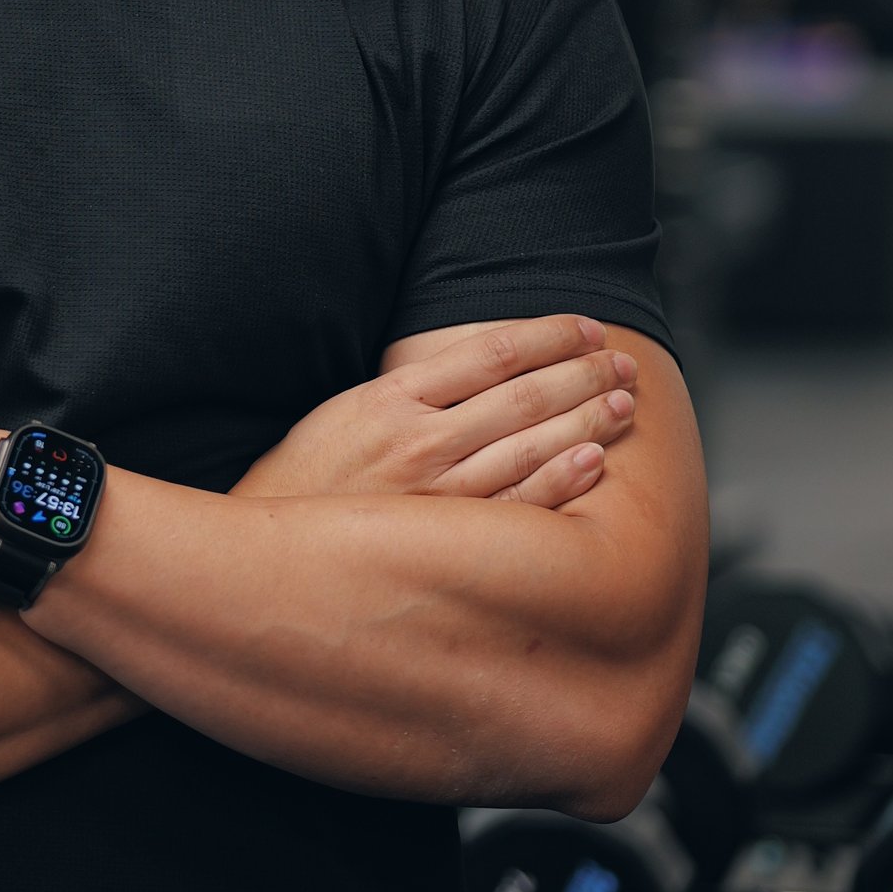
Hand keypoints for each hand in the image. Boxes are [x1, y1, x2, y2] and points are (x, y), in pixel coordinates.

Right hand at [232, 313, 636, 511]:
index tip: (588, 327)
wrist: (267, 563)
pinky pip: (516, 508)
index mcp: (393, 397)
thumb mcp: (346, 411)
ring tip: (624, 405)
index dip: (551, 335)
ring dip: (587, 420)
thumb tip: (478, 364)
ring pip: (530, 444)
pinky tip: (593, 463)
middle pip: (525, 393)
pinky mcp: (445, 541)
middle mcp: (420, 440)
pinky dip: (559, 481)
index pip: (493, 351)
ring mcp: (436, 494)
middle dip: (586, 373)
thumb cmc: (308, 482)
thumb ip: (409, 388)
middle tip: (625, 363)